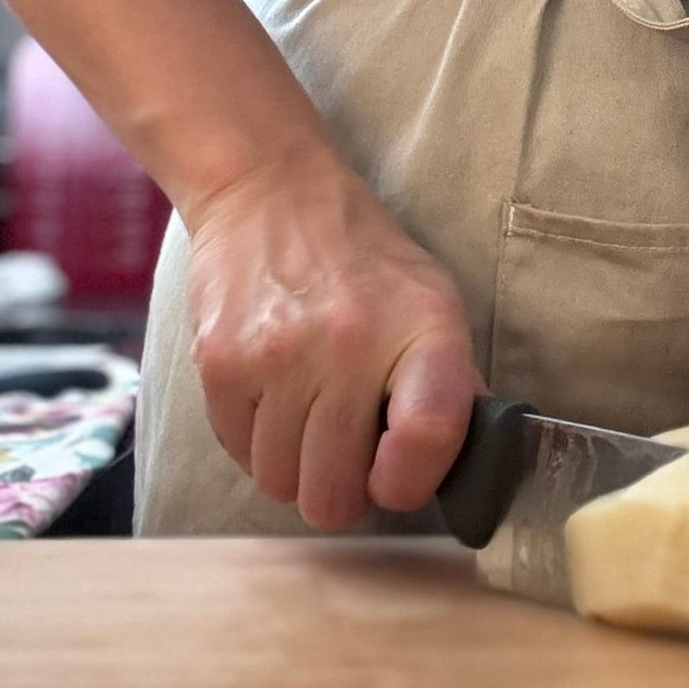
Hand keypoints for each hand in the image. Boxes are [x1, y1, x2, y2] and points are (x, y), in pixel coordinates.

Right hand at [184, 162, 481, 530]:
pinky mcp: (219, 363)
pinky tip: (276, 400)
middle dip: (343, 488)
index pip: (428, 434)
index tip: (397, 480)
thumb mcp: (433, 304)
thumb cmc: (365, 263)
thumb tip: (469, 460)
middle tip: (348, 452)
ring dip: (296, 466)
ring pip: (281, 484)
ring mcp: (277, 357)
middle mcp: (350, 346)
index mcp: (422, 332)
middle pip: (334, 493)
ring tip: (310, 417)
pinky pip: (239, 453)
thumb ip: (453, 383)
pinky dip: (258, 443)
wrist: (271, 194)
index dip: (411, 482)